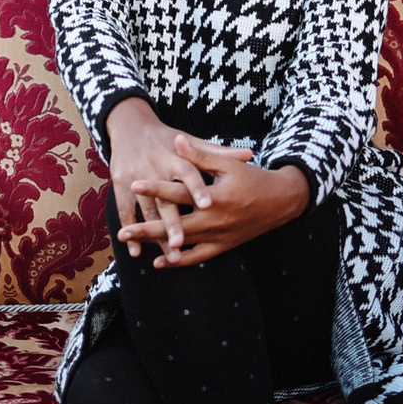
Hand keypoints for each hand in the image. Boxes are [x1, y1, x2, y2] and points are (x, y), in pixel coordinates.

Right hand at [105, 99, 211, 258]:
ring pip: (147, 211)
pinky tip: (137, 252)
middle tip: (181, 243)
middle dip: (172, 223)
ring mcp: (136, 179)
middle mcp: (155, 169)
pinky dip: (131, 231)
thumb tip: (249, 154)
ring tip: (170, 255)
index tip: (207, 205)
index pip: (188, 173)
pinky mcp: (121, 186)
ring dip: (155, 235)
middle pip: (165, 199)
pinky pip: (125, 212)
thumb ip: (217, 152)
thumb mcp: (191, 140)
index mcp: (174, 157)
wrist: (131, 127)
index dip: (197, 189)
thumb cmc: (166, 138)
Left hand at [115, 128, 309, 269]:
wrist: (279, 202)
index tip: (134, 184)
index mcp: (215, 196)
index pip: (179, 192)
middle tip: (123, 233)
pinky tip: (160, 263)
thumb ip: (199, 155)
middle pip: (175, 225)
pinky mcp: (222, 247)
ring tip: (134, 246)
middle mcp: (214, 220)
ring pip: (182, 244)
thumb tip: (176, 140)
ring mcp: (218, 236)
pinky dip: (178, 261)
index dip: (156, 188)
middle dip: (147, 229)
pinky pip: (197, 258)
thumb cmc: (252, 178)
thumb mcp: (227, 164)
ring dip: (157, 245)